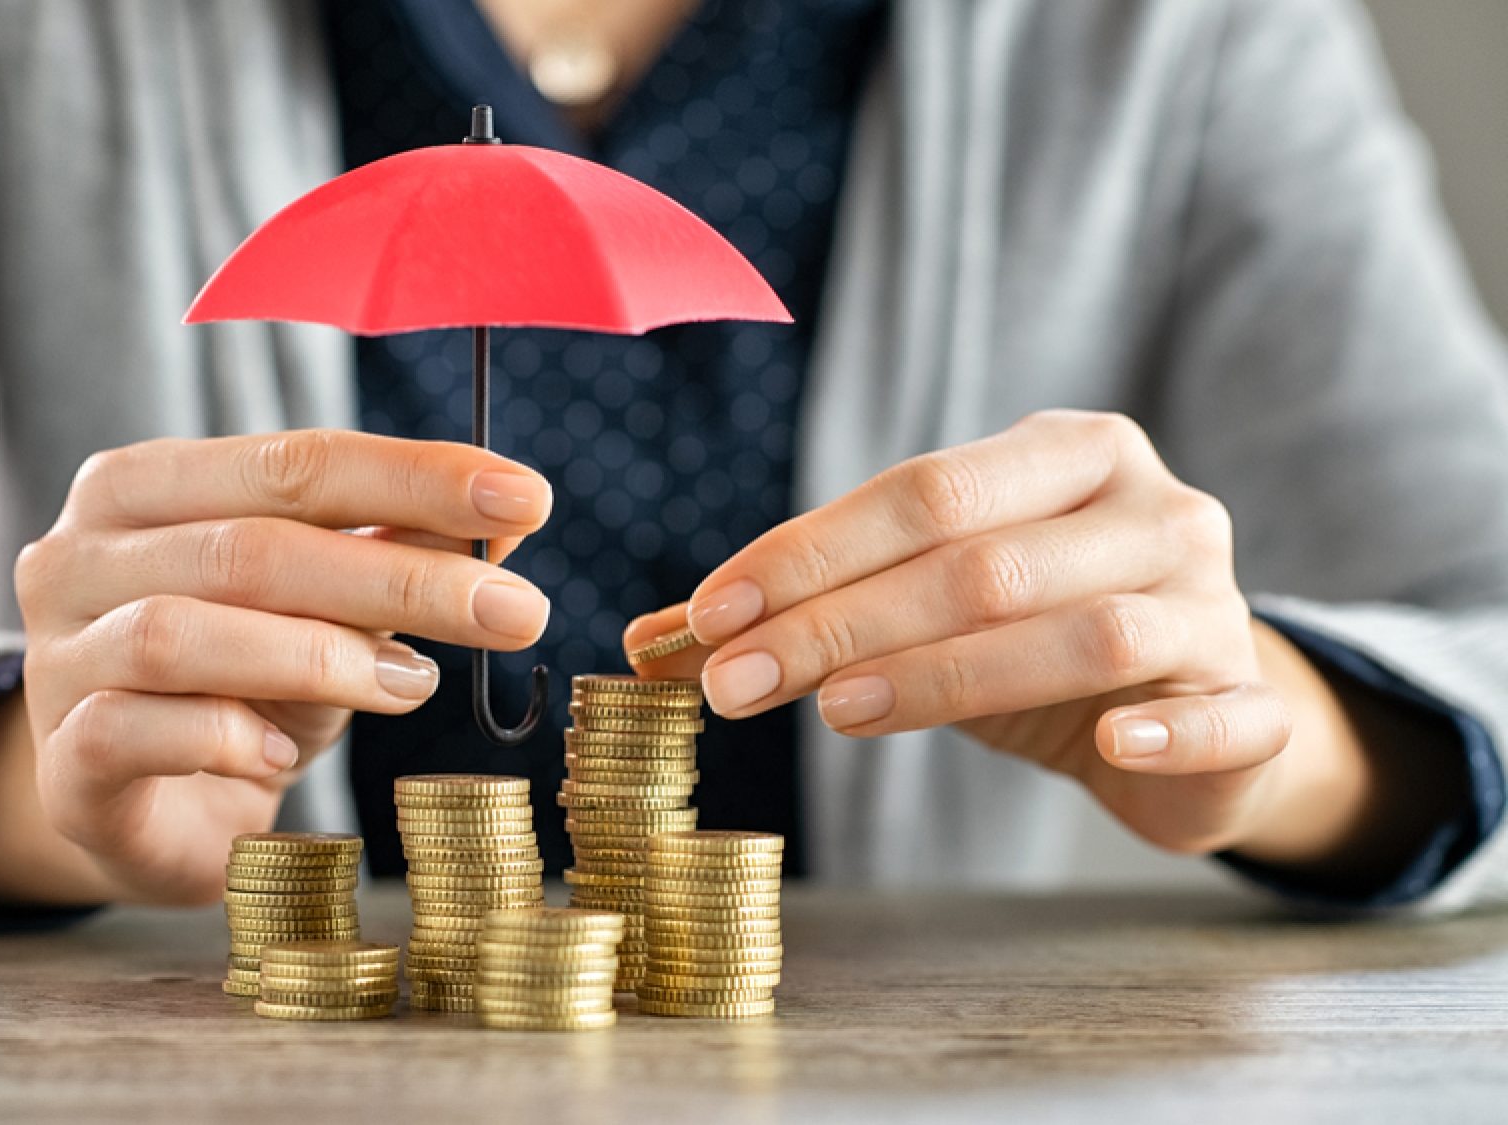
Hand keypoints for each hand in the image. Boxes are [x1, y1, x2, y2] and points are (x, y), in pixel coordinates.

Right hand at [0, 430, 551, 906]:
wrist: (140, 817)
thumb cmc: (236, 691)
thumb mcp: (322, 614)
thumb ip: (389, 555)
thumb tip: (507, 517)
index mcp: (141, 489)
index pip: (290, 461)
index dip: (412, 477)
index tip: (524, 498)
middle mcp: (77, 558)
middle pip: (249, 546)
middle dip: (398, 577)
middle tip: (516, 608)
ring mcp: (55, 661)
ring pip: (180, 632)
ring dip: (319, 656)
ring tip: (414, 685)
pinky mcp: (61, 766)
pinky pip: (134, 731)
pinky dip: (227, 738)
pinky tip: (288, 760)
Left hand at [630, 410, 1451, 873]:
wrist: (1192, 714)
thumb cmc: (1032, 643)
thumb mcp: (921, 614)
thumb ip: (803, 614)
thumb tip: (648, 643)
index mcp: (1070, 456)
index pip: (925, 492)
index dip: (810, 551)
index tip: (707, 611)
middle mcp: (1153, 509)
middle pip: (982, 561)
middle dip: (841, 621)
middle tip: (734, 684)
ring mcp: (1214, 603)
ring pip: (1085, 631)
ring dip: (950, 673)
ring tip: (836, 712)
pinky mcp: (1257, 703)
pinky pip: (1227, 711)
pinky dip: (1169, 724)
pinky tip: (1107, 741)